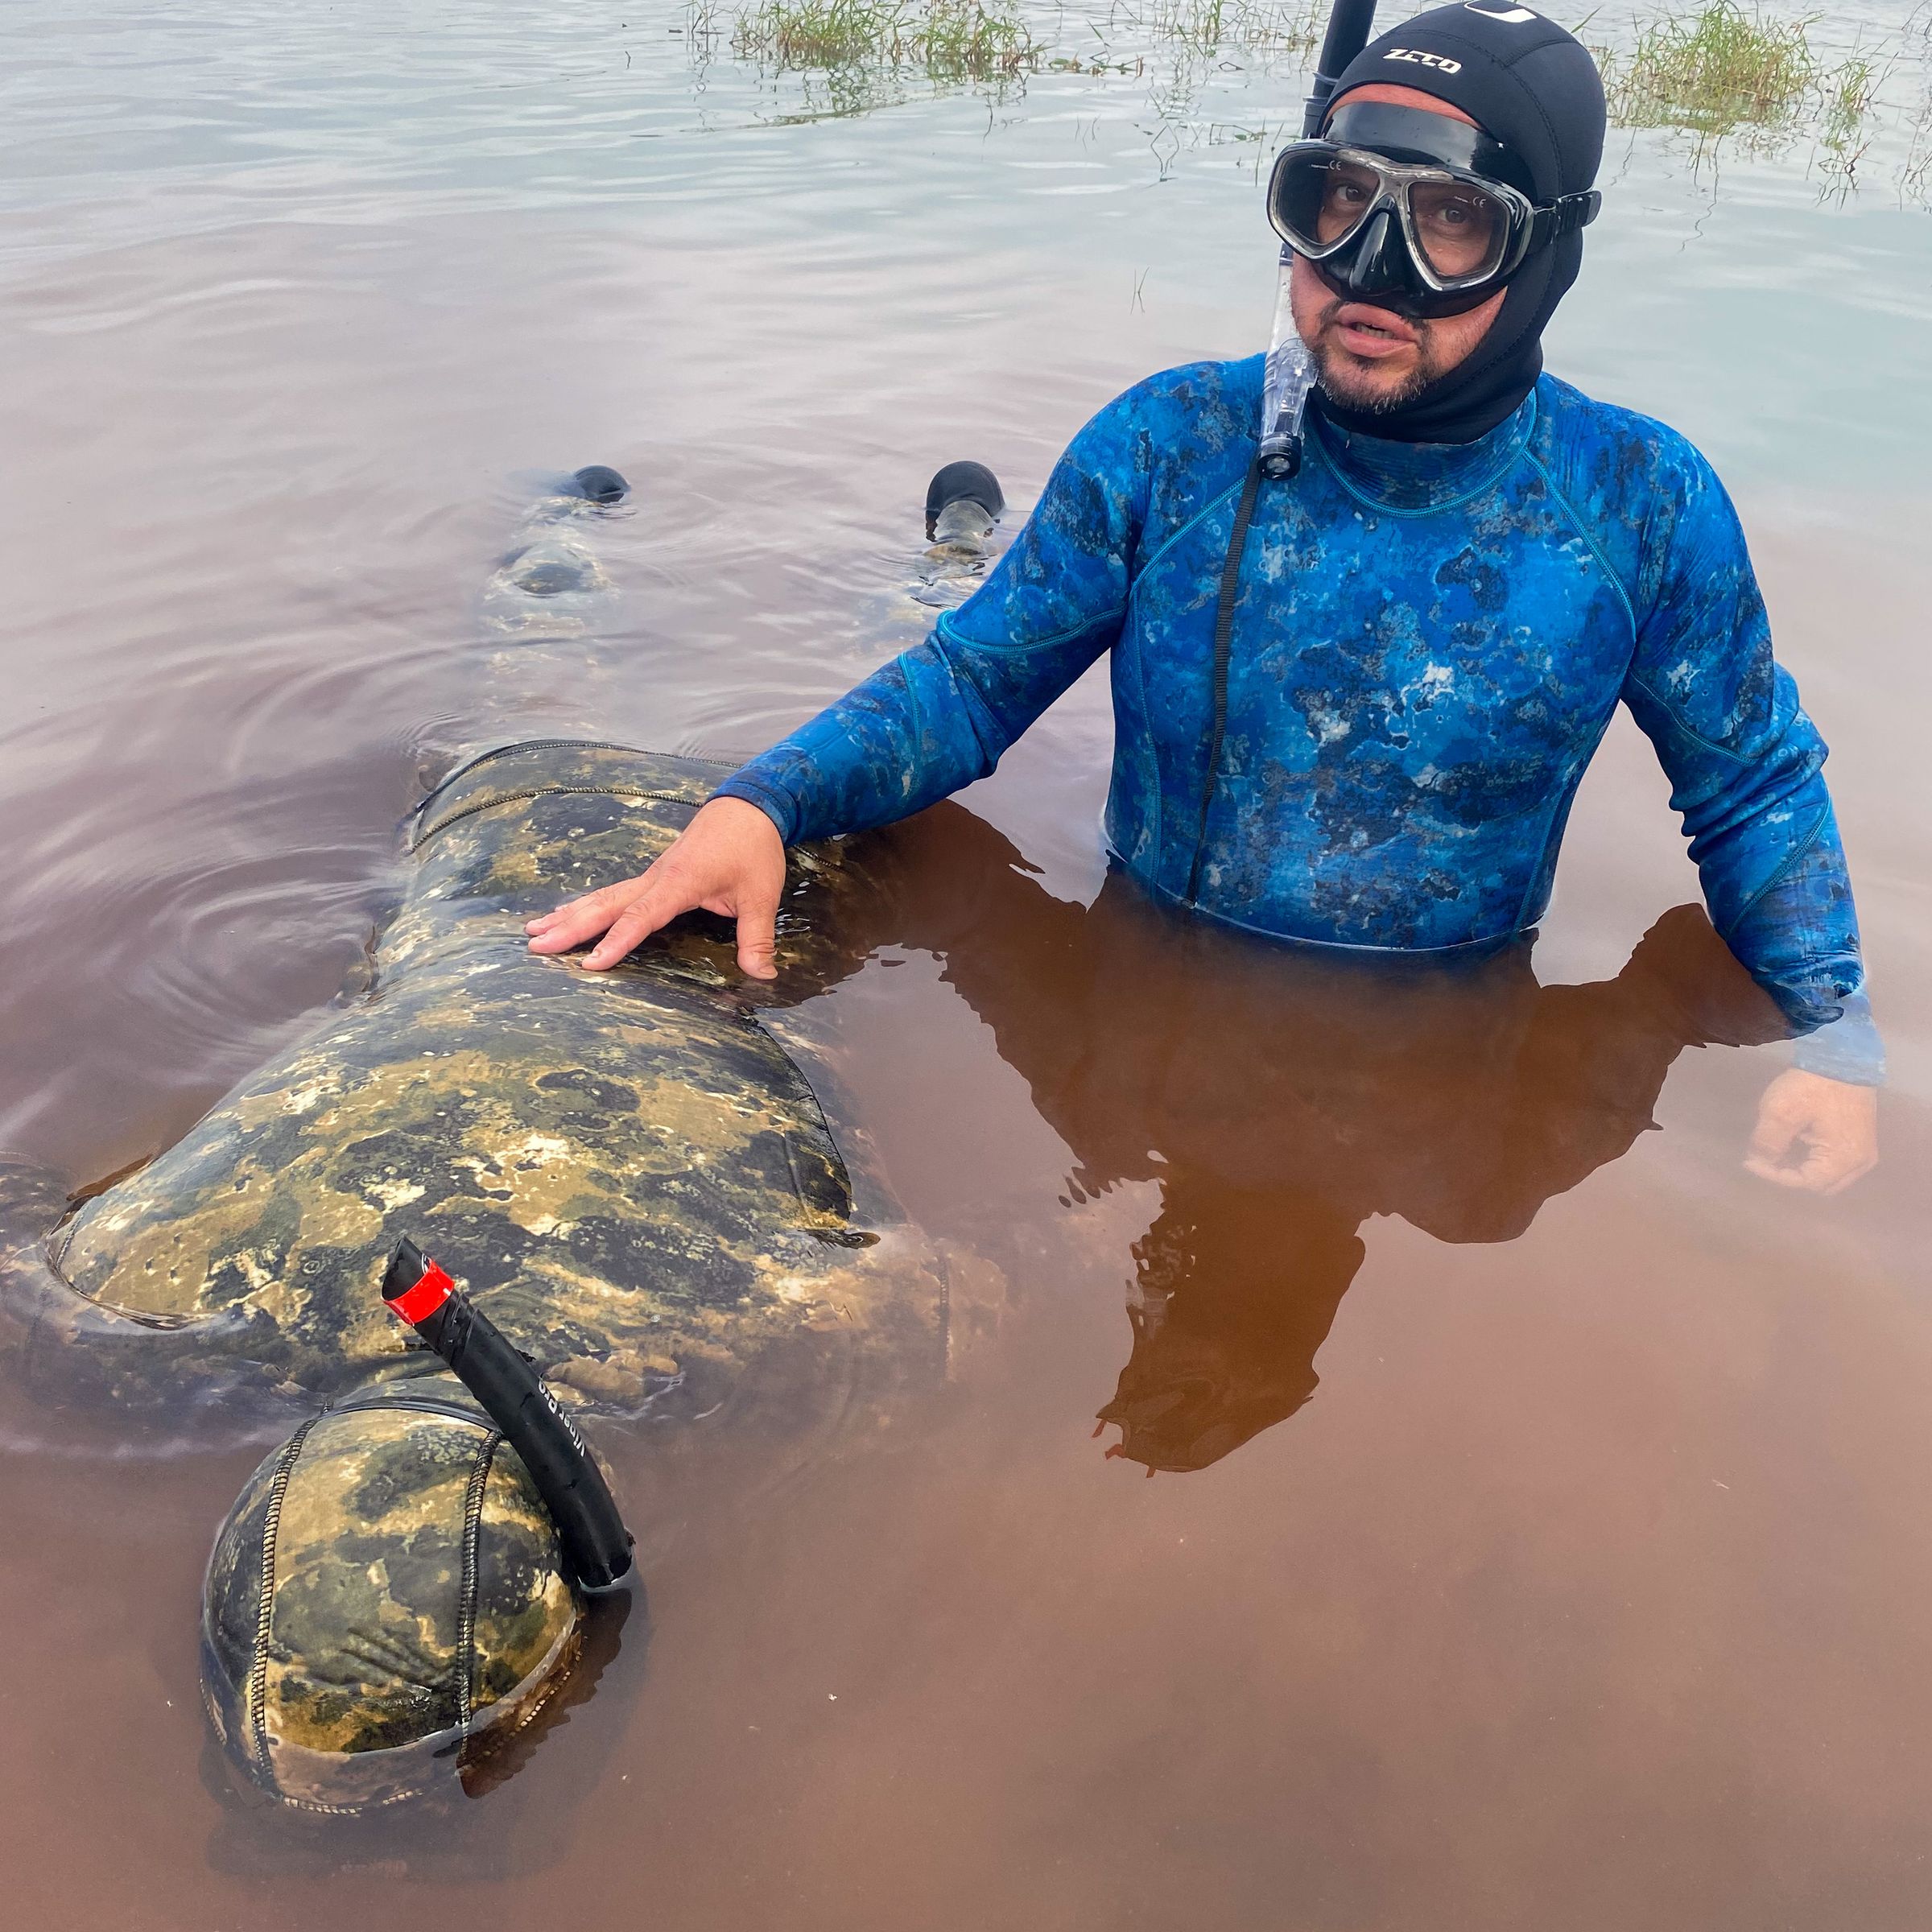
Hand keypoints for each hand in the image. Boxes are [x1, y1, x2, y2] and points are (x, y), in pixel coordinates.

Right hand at [524, 796, 786, 976]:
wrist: (748, 807)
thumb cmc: (753, 848)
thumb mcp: (762, 895)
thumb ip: (757, 937)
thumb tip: (762, 975)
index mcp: (680, 882)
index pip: (642, 917)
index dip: (617, 941)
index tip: (591, 963)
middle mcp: (656, 877)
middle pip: (606, 904)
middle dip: (570, 926)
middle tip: (535, 945)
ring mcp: (651, 875)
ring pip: (603, 896)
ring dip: (569, 914)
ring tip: (533, 931)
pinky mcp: (653, 875)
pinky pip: (613, 893)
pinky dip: (586, 905)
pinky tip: (567, 914)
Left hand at [1744, 1068, 1877, 1194]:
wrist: (1843, 1057)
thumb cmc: (1812, 1085)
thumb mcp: (1780, 1112)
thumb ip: (1767, 1142)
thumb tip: (1759, 1161)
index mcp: (1844, 1159)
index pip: (1805, 1182)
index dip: (1774, 1175)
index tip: (1750, 1161)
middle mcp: (1861, 1162)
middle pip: (1819, 1185)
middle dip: (1790, 1175)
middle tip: (1765, 1158)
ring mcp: (1864, 1151)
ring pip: (1829, 1176)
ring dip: (1802, 1168)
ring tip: (1778, 1150)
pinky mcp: (1862, 1139)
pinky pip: (1836, 1162)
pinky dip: (1814, 1159)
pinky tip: (1795, 1143)